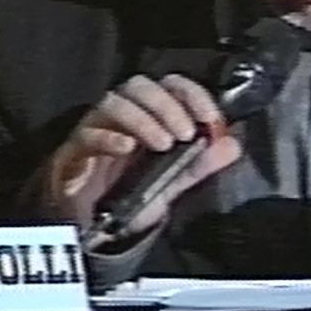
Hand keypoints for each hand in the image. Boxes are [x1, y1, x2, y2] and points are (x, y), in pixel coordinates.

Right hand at [48, 74, 241, 237]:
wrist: (95, 224)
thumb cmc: (134, 191)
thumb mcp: (174, 180)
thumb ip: (201, 164)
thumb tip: (233, 146)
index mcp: (150, 113)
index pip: (172, 85)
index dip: (193, 95)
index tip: (210, 119)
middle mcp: (124, 112)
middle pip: (141, 86)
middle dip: (167, 106)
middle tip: (186, 133)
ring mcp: (98, 126)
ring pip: (115, 103)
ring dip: (143, 120)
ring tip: (163, 145)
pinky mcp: (77, 148)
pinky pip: (89, 133)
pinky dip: (110, 137)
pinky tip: (127, 149)